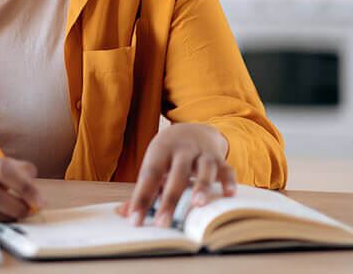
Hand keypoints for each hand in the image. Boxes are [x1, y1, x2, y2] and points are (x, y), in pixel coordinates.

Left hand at [118, 123, 235, 226]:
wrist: (193, 129)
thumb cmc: (169, 154)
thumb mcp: (154, 164)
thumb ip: (143, 189)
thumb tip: (123, 214)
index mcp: (160, 151)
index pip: (149, 175)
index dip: (141, 198)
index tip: (135, 220)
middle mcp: (182, 150)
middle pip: (176, 174)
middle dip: (170, 199)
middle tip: (162, 223)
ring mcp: (202, 153)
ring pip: (204, 168)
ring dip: (201, 186)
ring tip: (197, 205)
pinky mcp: (220, 158)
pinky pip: (227, 168)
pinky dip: (229, 181)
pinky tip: (229, 194)